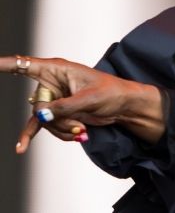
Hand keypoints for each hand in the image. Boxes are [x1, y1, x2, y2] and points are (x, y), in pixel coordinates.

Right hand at [1, 55, 165, 152]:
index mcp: (57, 69)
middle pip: (37, 105)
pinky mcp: (58, 113)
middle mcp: (51, 83)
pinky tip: (22, 148)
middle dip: (56, 120)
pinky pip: (44, 126)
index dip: (4, 65)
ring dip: (62, 129)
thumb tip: (41, 116)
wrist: (125, 106)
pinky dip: (43, 136)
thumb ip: (63, 107)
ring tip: (82, 130)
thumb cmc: (112, 92)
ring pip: (43, 120)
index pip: (22, 64)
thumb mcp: (89, 99)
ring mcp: (54, 99)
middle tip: (79, 124)